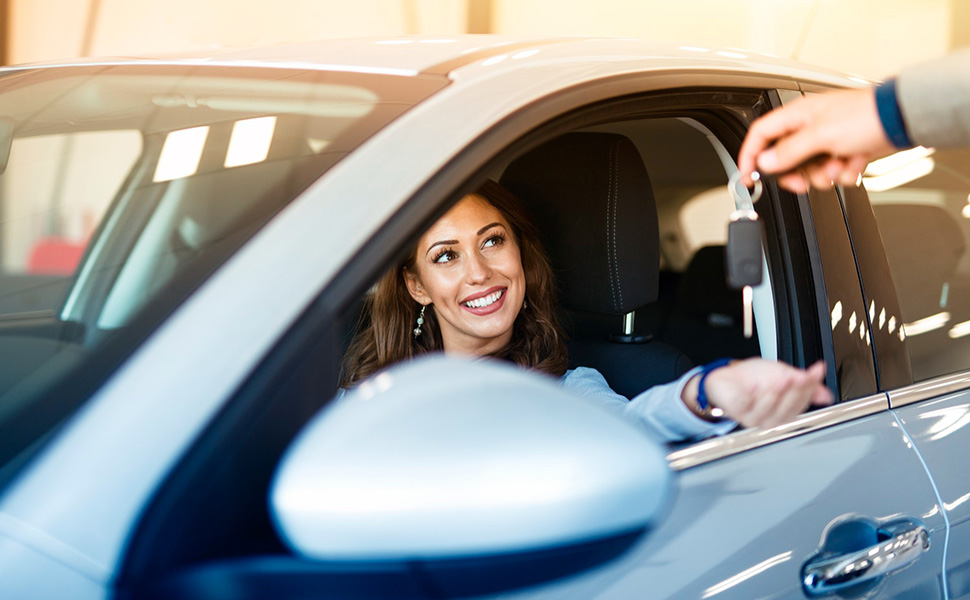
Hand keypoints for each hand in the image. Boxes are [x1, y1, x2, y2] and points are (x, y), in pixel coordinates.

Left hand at [685, 359, 833, 428]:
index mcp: (784, 412)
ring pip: (768, 413)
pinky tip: (754, 388)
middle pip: (787, 411)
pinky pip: (744, 406)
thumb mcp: (784, 375)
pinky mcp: (735, 411)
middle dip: (794, 393)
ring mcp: (752, 417)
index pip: (801, 404)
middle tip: (799, 377)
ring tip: (781, 380)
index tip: (815, 372)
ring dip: (775, 396)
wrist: (728, 377)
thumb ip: (803, 383)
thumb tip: (827, 393)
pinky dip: (750, 397)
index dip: (810, 389)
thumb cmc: (755, 379)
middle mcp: (769, 418)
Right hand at [738, 88, 898, 192]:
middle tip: (803, 181)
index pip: (761, 134)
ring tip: (840, 165)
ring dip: (824, 174)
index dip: (750, 155)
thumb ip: (789, 151)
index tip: (748, 176)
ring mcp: (827, 140)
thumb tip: (766, 162)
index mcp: (797, 116)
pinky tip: (854, 161)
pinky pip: (832, 171)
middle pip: (784, 158)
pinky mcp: (844, 151)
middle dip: (796, 173)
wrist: (901, 120)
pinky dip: (843, 171)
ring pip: (809, 169)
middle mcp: (809, 127)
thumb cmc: (866, 116)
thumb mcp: (820, 135)